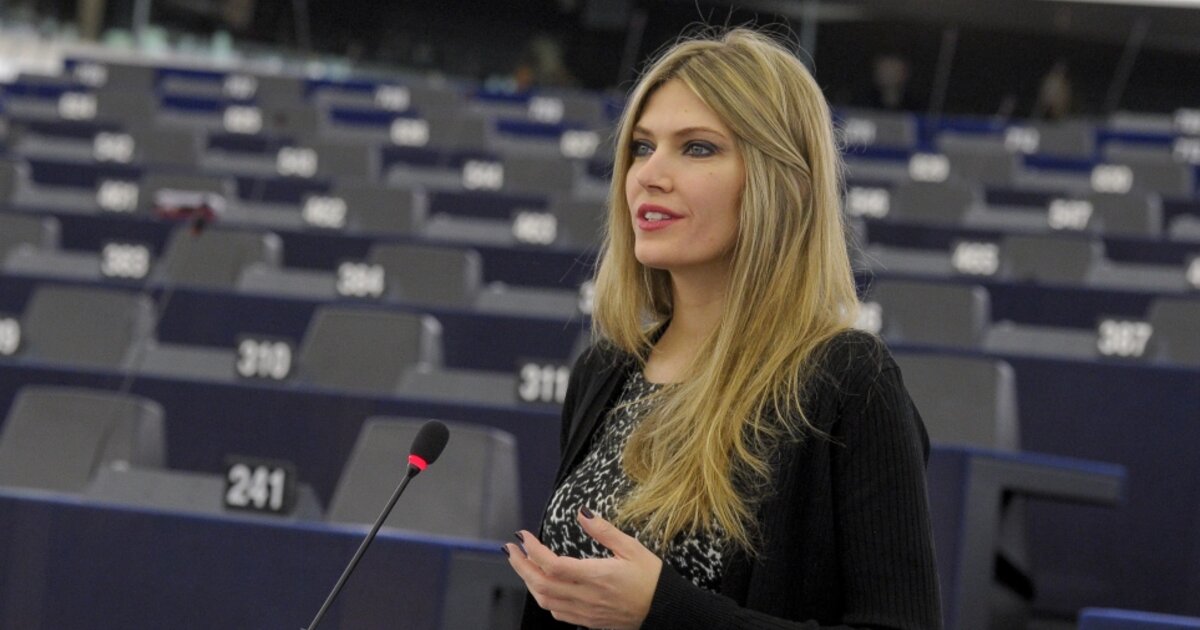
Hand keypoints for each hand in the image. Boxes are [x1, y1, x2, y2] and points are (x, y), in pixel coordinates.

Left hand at [505, 508, 662, 629]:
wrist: (666, 611)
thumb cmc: (652, 579)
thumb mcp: (632, 548)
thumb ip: (604, 531)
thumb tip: (582, 513)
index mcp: (596, 576)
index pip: (552, 565)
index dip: (532, 550)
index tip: (523, 536)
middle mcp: (587, 596)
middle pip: (541, 584)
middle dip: (520, 566)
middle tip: (511, 549)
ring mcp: (586, 612)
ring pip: (545, 601)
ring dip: (529, 582)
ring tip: (522, 565)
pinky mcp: (589, 622)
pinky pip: (558, 613)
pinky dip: (544, 598)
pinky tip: (543, 587)